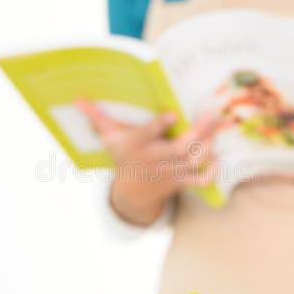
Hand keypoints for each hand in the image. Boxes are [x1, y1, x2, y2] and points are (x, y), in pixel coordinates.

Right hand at [76, 99, 219, 225]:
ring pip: (194, 161)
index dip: (159, 125)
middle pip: (180, 148)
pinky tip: (216, 156)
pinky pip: (201, 181)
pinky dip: (212, 172)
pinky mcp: (181, 181)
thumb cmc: (123, 156)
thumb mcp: (108, 137)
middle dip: (199, 131)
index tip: (172, 113)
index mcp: (137, 145)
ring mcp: (170, 172)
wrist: (131, 194)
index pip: (147, 135)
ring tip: (217, 126)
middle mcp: (155, 159)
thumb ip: (96, 117)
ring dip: (209, 145)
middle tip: (212, 113)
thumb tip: (76, 99)